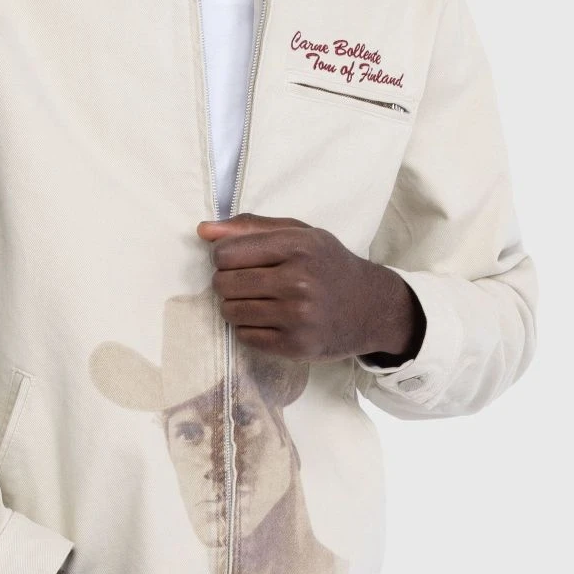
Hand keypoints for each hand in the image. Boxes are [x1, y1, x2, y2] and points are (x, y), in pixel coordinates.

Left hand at [196, 212, 424, 362]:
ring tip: (256, 300)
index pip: (226, 253)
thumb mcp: (300, 234)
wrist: (371, 307)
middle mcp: (299, 281)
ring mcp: (298, 317)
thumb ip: (251, 227)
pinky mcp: (295, 346)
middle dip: (228, 282)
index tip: (238, 260)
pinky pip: (244, 336)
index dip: (224, 256)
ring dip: (234, 305)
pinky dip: (248, 328)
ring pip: (230, 311)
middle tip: (248, 282)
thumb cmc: (328, 264)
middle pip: (223, 283)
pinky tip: (268, 319)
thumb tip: (203, 231)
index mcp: (298, 246)